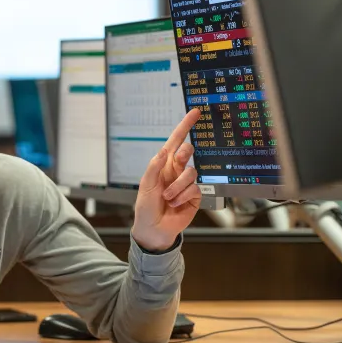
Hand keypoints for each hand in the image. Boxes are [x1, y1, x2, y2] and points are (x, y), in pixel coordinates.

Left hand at [131, 109, 201, 250]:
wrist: (154, 230)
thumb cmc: (146, 207)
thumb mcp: (146, 185)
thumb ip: (155, 166)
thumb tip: (165, 150)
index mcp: (163, 164)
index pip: (175, 141)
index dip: (185, 126)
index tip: (195, 113)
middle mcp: (176, 171)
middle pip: (187, 152)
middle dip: (184, 155)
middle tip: (178, 162)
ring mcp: (185, 183)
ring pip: (191, 172)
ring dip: (177, 186)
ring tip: (167, 198)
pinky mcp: (195, 196)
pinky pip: (194, 188)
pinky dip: (182, 196)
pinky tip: (175, 204)